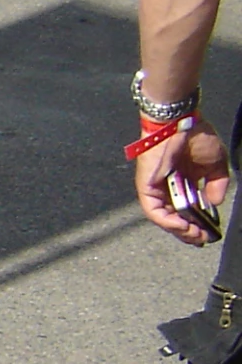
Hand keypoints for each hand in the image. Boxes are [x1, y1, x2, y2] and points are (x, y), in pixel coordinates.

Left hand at [137, 122, 231, 244]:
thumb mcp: (215, 166)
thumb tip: (214, 204)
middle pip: (174, 218)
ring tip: (195, 237)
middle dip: (189, 233)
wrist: (182, 122)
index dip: (196, 226)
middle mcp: (167, 189)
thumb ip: (217, 186)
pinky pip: (153, 210)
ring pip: (163, 218)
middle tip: (203, 241)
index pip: (186, 212)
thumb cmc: (196, 139)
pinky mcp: (146, 187)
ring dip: (179, 230)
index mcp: (182, 184)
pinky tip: (182, 227)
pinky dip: (167, 221)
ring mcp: (155, 189)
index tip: (209, 235)